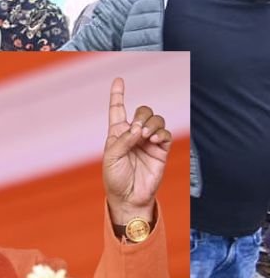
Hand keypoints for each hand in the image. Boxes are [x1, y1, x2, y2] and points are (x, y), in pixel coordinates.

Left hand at [102, 78, 170, 219]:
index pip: (118, 109)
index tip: (119, 80)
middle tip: (137, 130)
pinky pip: (166, 135)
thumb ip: (123, 139)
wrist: (129, 197)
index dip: (118, 94)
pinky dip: (161, 133)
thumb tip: (138, 128)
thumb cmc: (115, 177)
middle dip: (141, 116)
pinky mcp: (161, 151)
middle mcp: (134, 134)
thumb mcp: (111, 156)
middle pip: (142, 111)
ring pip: (156, 120)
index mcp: (117, 133)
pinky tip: (154, 140)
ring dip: (151, 124)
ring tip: (146, 136)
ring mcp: (148, 142)